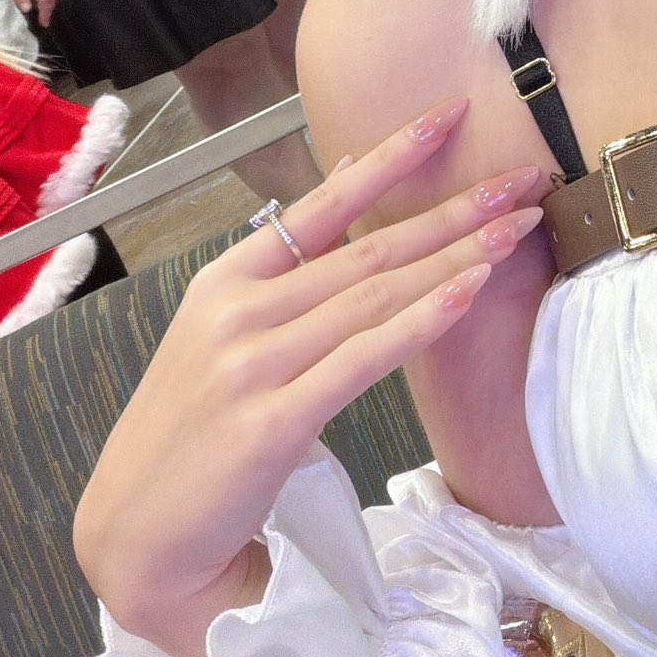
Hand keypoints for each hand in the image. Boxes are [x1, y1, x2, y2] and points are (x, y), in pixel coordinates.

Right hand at [73, 96, 546, 656]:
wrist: (136, 540)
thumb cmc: (193, 438)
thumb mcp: (225, 338)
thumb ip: (287, 272)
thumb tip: (348, 184)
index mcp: (225, 282)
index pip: (322, 203)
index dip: (391, 157)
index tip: (447, 116)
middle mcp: (237, 312)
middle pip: (368, 248)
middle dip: (455, 209)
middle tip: (520, 178)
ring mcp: (251, 364)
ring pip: (375, 295)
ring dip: (457, 257)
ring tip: (517, 227)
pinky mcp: (271, 422)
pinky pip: (364, 358)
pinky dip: (422, 320)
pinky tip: (469, 292)